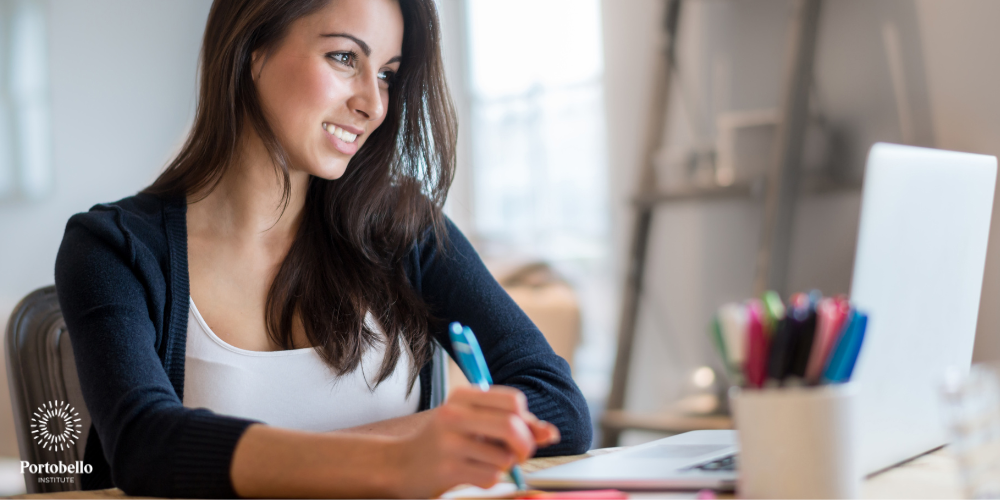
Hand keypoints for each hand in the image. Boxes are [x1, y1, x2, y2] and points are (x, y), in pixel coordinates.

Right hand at [387, 386, 560, 497]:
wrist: (400, 464)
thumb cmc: (443, 441)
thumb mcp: (472, 422)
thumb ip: (511, 423)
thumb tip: (550, 433)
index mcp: (463, 397)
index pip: (513, 401)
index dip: (527, 420)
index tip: (523, 431)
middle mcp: (455, 416)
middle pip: (513, 427)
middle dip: (526, 445)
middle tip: (521, 454)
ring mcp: (450, 443)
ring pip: (505, 457)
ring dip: (506, 466)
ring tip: (487, 463)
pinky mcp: (447, 470)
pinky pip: (491, 477)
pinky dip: (491, 479)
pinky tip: (473, 473)